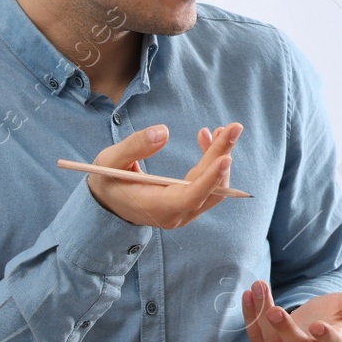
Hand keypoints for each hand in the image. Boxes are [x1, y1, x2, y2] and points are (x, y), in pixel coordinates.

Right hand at [87, 122, 242, 229]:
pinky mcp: (188, 204)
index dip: (209, 179)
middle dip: (222, 155)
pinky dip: (211, 162)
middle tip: (234, 128)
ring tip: (223, 130)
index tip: (226, 157)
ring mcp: (184, 211)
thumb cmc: (107, 181)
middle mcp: (175, 214)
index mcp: (155, 206)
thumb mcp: (110, 161)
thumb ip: (135, 147)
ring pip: (214, 187)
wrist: (107, 204)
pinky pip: (208, 184)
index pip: (189, 197)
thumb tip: (163, 132)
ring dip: (220, 157)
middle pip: (208, 188)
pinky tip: (207, 137)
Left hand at [241, 279, 341, 341]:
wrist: (312, 329)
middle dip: (283, 327)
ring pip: (271, 340)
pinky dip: (250, 317)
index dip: (325, 336)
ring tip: (259, 286)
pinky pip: (256, 338)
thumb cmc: (334, 316)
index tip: (319, 325)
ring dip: (262, 312)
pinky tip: (249, 295)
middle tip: (273, 309)